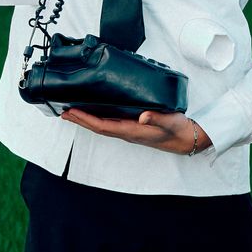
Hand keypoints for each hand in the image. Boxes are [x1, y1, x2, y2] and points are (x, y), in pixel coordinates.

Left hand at [61, 108, 211, 154]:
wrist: (188, 140)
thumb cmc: (179, 130)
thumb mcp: (171, 121)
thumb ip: (157, 118)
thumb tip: (143, 116)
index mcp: (132, 131)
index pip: (103, 126)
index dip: (85, 120)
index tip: (71, 113)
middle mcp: (128, 133)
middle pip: (98, 127)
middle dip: (80, 120)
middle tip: (63, 112)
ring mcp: (130, 131)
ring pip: (103, 126)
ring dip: (87, 120)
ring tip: (73, 112)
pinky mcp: (134, 127)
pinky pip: (111, 124)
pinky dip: (98, 118)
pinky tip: (95, 112)